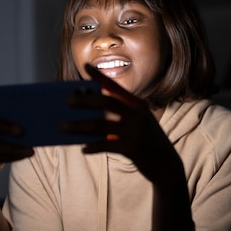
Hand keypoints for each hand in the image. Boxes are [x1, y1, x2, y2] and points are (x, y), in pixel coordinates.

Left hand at [62, 64, 183, 182]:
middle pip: (107, 102)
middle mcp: (137, 114)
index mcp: (137, 105)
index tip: (86, 66)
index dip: (100, 76)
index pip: (116, 87)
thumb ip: (118, 117)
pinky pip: (107, 146)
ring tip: (63, 127)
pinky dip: (94, 146)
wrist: (167, 165)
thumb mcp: (137, 124)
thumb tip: (88, 113)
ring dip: (79, 126)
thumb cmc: (146, 142)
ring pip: (102, 125)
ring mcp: (136, 131)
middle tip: (67, 101)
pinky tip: (83, 148)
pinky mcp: (133, 149)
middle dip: (85, 100)